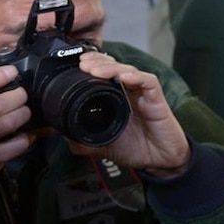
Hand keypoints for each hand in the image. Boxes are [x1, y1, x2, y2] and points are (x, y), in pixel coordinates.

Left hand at [71, 52, 191, 176]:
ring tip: (96, 70)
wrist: (159, 162)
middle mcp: (129, 92)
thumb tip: (63, 136)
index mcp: (116, 99)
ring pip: (128, 70)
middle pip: (114, 66)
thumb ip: (84, 141)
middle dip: (98, 62)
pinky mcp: (157, 99)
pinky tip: (125, 77)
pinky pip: (148, 82)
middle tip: (83, 64)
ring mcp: (143, 94)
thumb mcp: (103, 146)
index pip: (103, 74)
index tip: (77, 65)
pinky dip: (137, 77)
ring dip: (112, 68)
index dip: (91, 66)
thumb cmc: (136, 149)